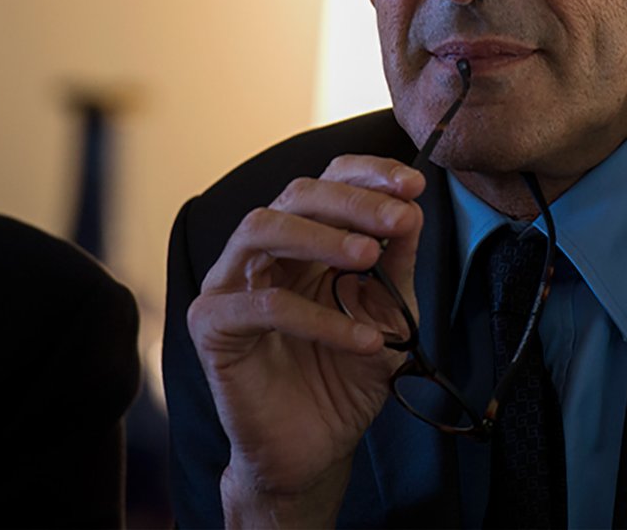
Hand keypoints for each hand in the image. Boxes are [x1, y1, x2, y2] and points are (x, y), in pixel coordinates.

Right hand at [186, 155, 424, 525]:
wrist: (313, 452)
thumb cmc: (342, 380)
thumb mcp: (386, 316)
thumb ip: (394, 266)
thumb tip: (411, 211)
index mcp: (299, 242)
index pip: (324, 184)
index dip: (365, 174)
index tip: (414, 184)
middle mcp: (259, 253)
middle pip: (293, 195)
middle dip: (351, 200)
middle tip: (400, 217)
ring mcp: (228, 285)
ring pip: (260, 229)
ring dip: (321, 236)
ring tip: (370, 257)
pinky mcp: (213, 327)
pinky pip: (260, 305)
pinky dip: (316, 317)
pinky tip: (363, 340)